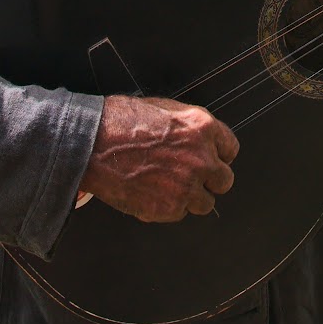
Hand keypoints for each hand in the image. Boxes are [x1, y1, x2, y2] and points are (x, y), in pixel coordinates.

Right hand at [78, 95, 238, 221]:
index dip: (217, 155)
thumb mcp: (164, 109)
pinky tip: (150, 192)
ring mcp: (187, 186)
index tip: (209, 159)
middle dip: (209, 180)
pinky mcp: (169, 208)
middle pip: (224, 180)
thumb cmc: (120, 121)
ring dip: (190, 197)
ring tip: (167, 187)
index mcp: (203, 128)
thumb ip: (188, 128)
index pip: (230, 149)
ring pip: (205, 203)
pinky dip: (168, 207)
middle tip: (189, 177)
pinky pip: (179, 214)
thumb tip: (196, 140)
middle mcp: (202, 158)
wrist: (92, 144)